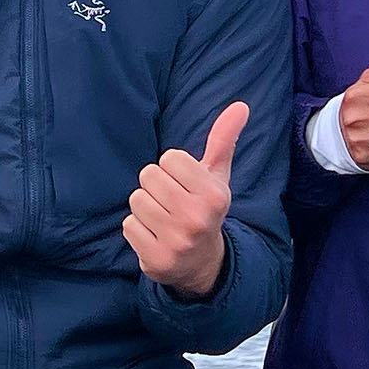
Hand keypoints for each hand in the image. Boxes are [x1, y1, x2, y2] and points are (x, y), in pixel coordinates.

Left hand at [126, 103, 247, 298]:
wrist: (202, 263)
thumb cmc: (205, 209)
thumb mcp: (217, 176)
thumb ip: (223, 140)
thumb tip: (240, 105)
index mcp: (214, 195)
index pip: (169, 158)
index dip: (172, 169)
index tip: (184, 185)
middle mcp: (197, 218)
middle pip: (148, 176)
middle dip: (156, 186)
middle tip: (171, 203)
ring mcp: (177, 242)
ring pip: (136, 200)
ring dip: (145, 207)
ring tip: (163, 218)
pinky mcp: (156, 260)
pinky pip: (128, 225)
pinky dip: (137, 229)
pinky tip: (155, 236)